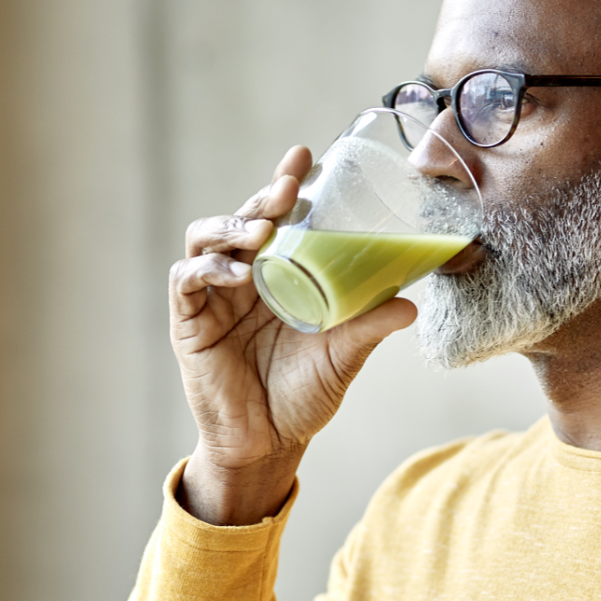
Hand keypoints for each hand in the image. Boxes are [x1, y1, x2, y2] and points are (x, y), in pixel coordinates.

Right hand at [169, 146, 417, 524]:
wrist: (268, 444)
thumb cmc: (303, 395)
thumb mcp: (343, 355)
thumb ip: (369, 327)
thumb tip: (412, 304)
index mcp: (278, 274)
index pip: (278, 218)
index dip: (285, 184)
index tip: (304, 156)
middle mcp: (243, 277)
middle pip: (242, 218)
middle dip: (263, 197)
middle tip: (289, 186)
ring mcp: (213, 297)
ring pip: (205, 238)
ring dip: (231, 226)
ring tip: (262, 230)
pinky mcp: (189, 322)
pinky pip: (188, 281)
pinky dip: (208, 269)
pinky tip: (236, 272)